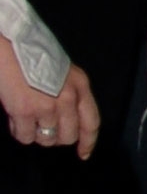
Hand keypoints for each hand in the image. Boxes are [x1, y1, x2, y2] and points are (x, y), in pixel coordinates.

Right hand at [0, 42, 98, 157]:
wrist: (8, 40)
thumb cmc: (29, 52)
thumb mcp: (60, 69)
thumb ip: (67, 92)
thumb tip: (63, 119)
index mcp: (80, 84)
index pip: (92, 122)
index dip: (88, 141)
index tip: (83, 154)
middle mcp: (68, 98)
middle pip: (68, 136)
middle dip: (55, 137)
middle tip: (41, 127)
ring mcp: (47, 106)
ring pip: (46, 139)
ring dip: (35, 134)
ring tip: (25, 117)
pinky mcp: (25, 111)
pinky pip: (25, 137)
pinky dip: (19, 131)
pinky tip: (14, 117)